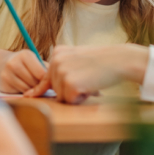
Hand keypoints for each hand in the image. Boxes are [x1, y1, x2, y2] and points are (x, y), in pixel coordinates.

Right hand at [0, 49, 46, 92]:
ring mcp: (7, 73)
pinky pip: (20, 92)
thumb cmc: (23, 64)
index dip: (46, 80)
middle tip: (38, 83)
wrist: (0, 65)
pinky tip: (21, 85)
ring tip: (30, 84)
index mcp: (25, 55)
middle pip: (34, 82)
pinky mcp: (3, 83)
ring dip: (31, 89)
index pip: (41, 73)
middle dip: (38, 85)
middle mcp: (14, 63)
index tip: (47, 82)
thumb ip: (45, 68)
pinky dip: (23, 91)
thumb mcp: (34, 61)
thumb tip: (56, 79)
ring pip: (27, 89)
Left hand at [25, 44, 148, 103]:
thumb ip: (62, 69)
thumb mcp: (78, 59)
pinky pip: (70, 101)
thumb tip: (39, 89)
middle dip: (71, 90)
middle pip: (56, 89)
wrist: (119, 60)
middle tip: (88, 79)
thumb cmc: (102, 62)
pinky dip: (81, 98)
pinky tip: (91, 86)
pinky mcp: (69, 83)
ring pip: (62, 97)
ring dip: (76, 95)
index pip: (46, 78)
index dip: (44, 89)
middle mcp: (56, 61)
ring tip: (90, 81)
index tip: (34, 95)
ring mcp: (62, 72)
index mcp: (57, 53)